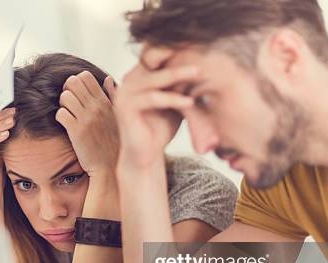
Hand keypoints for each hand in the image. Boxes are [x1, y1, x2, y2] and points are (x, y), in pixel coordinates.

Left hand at [55, 71, 118, 176]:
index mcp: (105, 101)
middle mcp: (96, 107)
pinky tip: (66, 124)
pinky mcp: (76, 132)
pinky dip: (60, 117)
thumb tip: (107, 79)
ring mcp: (86, 119)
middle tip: (69, 102)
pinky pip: (60, 114)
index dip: (77, 81)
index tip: (77, 93)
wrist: (110, 166)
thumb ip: (112, 95)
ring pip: (64, 96)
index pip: (85, 76)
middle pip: (72, 82)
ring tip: (68, 113)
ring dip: (63, 104)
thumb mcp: (117, 116)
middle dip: (67, 90)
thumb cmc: (114, 142)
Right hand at [114, 47, 197, 169]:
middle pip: (152, 59)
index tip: (198, 42)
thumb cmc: (162, 127)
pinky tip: (189, 102)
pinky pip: (152, 99)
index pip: (154, 51)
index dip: (174, 45)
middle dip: (177, 54)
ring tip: (199, 72)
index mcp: (139, 74)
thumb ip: (181, 82)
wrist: (146, 155)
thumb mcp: (175, 99)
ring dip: (178, 74)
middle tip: (200, 50)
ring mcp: (123, 93)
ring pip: (154, 78)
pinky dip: (172, 99)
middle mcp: (128, 80)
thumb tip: (204, 60)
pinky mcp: (124, 108)